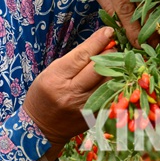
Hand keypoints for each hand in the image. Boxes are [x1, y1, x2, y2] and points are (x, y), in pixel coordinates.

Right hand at [22, 26, 113, 160]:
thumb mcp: (51, 72)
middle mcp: (71, 93)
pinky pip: (110, 96)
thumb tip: (96, 46)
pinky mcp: (93, 117)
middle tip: (115, 44)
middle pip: (98, 68)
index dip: (97, 41)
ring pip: (109, 82)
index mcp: (57, 78)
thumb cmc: (43, 95)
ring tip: (119, 59)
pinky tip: (118, 76)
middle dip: (110, 52)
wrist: (40, 129)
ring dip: (117, 68)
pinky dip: (116, 84)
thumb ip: (73, 61)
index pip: (82, 56)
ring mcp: (84, 107)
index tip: (108, 31)